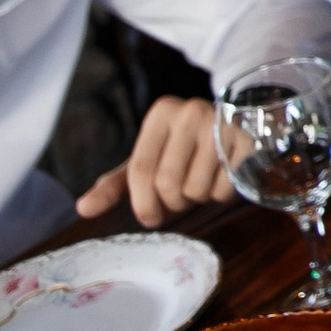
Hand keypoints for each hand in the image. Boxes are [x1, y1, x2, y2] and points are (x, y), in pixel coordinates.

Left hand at [76, 96, 228, 226]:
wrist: (236, 125)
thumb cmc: (183, 148)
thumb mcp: (148, 159)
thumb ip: (115, 184)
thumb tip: (83, 209)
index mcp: (161, 114)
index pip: (141, 170)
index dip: (142, 203)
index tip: (150, 217)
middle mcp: (191, 112)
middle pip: (168, 183)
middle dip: (173, 203)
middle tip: (180, 197)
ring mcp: (222, 124)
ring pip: (197, 190)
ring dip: (197, 199)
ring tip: (201, 183)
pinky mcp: (247, 141)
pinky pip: (224, 189)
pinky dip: (220, 195)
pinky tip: (222, 178)